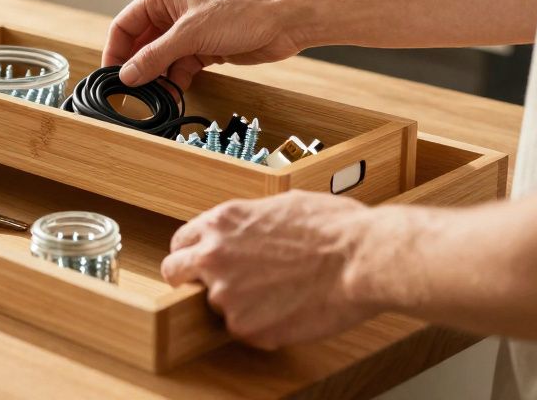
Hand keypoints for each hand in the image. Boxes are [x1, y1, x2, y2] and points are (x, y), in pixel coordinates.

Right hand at [103, 0, 312, 87]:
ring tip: (152, 98)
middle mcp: (173, 12)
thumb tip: (127, 75)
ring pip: (161, 59)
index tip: (111, 75)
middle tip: (129, 92)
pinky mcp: (205, 49)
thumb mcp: (190, 34)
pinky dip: (175, 82)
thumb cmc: (243, 11)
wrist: (285, 21)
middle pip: (141, 44)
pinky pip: (180, 68)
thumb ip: (155, 56)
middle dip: (136, 67)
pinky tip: (173, 95)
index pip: (125, 24)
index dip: (115, 50)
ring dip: (156, 78)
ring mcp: (189, 32)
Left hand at [160, 190, 379, 348]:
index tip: (201, 264)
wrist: (360, 259)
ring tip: (280, 294)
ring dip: (240, 303)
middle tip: (218, 285)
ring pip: (217, 305)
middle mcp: (213, 258)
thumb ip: (248, 224)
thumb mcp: (280, 206)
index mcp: (220, 223)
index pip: (180, 243)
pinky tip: (291, 309)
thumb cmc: (333, 228)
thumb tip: (245, 232)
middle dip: (190, 280)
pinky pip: (245, 330)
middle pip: (175, 273)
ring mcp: (226, 296)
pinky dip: (263, 325)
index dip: (192, 254)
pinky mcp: (246, 328)